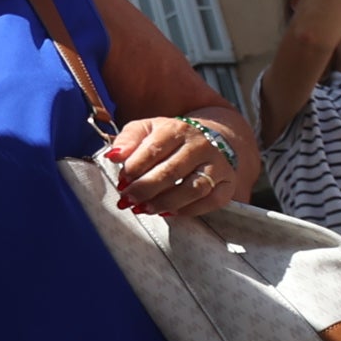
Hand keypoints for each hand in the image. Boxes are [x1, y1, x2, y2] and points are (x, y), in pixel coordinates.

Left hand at [105, 115, 238, 214]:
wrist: (212, 137)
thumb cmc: (171, 137)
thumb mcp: (147, 129)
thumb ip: (128, 140)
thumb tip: (113, 156)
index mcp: (177, 129)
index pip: (154, 149)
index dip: (134, 168)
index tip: (122, 181)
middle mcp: (200, 145)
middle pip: (172, 171)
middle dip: (145, 189)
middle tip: (127, 200)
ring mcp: (218, 165)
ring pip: (193, 188)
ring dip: (165, 202)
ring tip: (144, 209)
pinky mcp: (228, 183)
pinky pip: (211, 201)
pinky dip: (189, 210)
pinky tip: (168, 212)